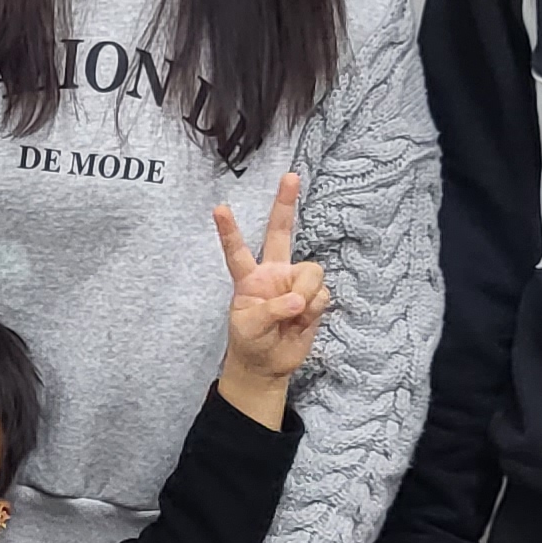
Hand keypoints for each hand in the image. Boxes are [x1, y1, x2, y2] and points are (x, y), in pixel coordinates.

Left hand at [214, 175, 326, 423]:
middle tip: (290, 176)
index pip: (237, 250)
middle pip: (281, 232)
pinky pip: (322, 295)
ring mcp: (295, 282)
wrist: (268, 365)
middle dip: (286, 204)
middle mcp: (273, 272)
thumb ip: (271, 311)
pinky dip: (315, 309)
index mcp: (249, 278)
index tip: (219, 209)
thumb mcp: (249, 328)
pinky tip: (304, 321)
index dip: (230, 231)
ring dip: (307, 294)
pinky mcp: (314, 297)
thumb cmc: (251, 342)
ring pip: (312, 272)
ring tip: (296, 315)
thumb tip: (299, 301)